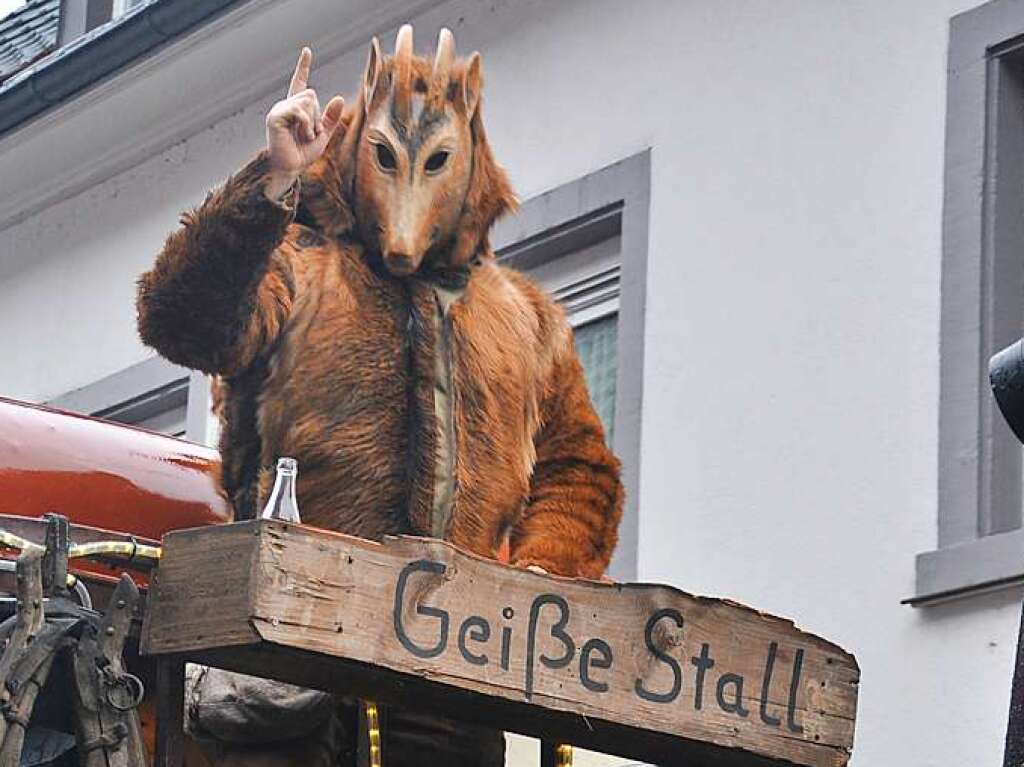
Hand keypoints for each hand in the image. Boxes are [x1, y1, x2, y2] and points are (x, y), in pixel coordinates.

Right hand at [264, 47, 344, 199]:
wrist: (290, 169)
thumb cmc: (303, 154)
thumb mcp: (323, 135)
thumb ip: (331, 117)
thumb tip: (339, 97)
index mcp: (296, 108)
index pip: (300, 83)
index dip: (303, 66)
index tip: (307, 51)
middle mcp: (286, 105)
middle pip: (311, 94)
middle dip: (317, 115)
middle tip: (311, 133)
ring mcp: (279, 110)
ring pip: (307, 101)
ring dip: (312, 122)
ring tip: (304, 136)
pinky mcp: (275, 117)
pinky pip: (299, 111)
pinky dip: (306, 124)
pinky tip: (300, 134)